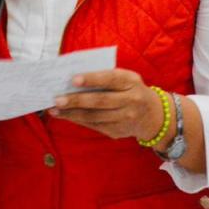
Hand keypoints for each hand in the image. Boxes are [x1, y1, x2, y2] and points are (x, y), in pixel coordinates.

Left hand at [49, 69, 164, 140]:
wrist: (153, 116)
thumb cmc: (132, 90)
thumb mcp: (127, 78)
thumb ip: (107, 76)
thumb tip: (75, 79)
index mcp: (131, 82)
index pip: (110, 79)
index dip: (92, 79)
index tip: (73, 79)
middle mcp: (130, 101)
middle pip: (100, 101)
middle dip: (76, 101)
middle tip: (57, 99)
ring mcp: (124, 119)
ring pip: (94, 117)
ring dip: (72, 113)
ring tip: (55, 109)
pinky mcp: (117, 131)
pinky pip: (94, 126)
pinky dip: (78, 120)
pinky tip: (66, 116)